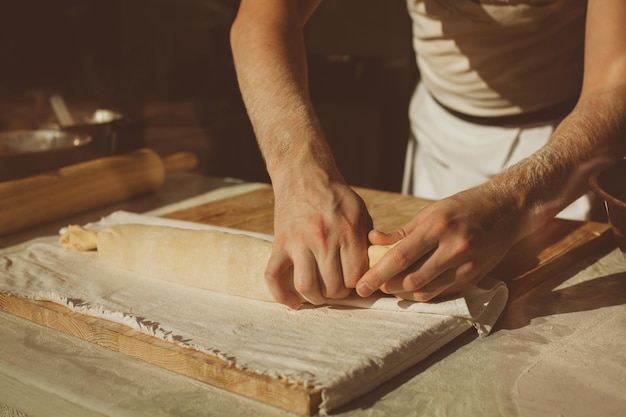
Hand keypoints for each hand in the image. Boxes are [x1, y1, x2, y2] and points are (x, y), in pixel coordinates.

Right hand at [266, 180, 372, 308]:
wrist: (304, 174)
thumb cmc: (336, 195)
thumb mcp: (360, 212)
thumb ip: (367, 240)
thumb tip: (375, 270)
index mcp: (346, 231)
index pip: (355, 277)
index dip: (357, 286)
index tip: (355, 282)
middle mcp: (323, 239)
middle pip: (333, 287)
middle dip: (338, 293)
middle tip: (339, 287)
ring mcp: (298, 242)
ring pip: (306, 286)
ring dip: (316, 297)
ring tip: (321, 294)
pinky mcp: (280, 243)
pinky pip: (274, 277)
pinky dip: (281, 296)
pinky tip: (294, 303)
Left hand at [356, 186, 523, 300]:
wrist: (507, 210)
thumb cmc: (463, 208)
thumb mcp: (431, 212)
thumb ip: (402, 231)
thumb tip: (373, 241)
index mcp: (438, 226)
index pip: (400, 256)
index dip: (377, 274)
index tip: (361, 286)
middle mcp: (453, 248)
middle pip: (412, 279)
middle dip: (388, 287)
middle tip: (373, 287)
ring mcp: (467, 265)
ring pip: (427, 291)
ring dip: (404, 294)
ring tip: (390, 288)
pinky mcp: (475, 278)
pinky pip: (442, 293)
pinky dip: (424, 293)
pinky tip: (412, 288)